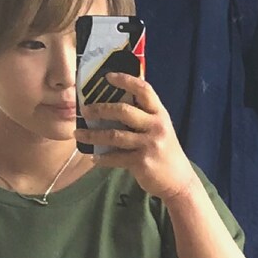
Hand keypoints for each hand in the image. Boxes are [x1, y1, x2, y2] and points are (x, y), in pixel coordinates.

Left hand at [76, 72, 196, 202]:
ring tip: (78, 134)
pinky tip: (93, 157)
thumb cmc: (165, 153)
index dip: (126, 80)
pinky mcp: (142, 162)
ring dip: (93, 135)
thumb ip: (144, 117)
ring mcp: (149, 144)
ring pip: (115, 135)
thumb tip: (115, 106)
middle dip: (101, 109)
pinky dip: (103, 158)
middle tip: (84, 109)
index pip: (144, 90)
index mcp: (160, 114)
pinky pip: (116, 157)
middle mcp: (156, 126)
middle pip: (124, 111)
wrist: (179, 181)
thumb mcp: (160, 129)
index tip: (108, 76)